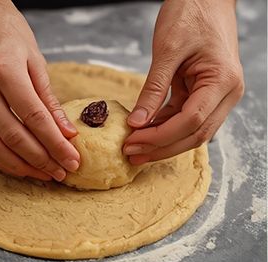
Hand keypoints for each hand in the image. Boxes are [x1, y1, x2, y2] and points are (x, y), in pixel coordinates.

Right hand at [0, 0, 79, 180]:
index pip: (34, 118)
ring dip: (14, 165)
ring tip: (36, 173)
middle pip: (11, 136)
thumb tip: (65, 134)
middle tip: (57, 174)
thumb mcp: (33, 57)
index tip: (72, 162)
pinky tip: (6, 162)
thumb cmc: (3, 29)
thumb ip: (47, 98)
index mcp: (4, 69)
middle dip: (38, 160)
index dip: (55, 145)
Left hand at [123, 0, 243, 163]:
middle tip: (130, 153)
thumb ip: (153, 89)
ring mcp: (218, 94)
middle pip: (195, 134)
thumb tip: (136, 123)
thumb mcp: (167, 50)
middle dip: (161, 148)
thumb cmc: (190, 13)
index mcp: (223, 80)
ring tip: (132, 147)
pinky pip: (185, 118)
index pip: (192, 121)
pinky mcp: (205, 92)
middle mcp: (227, 92)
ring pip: (192, 131)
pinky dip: (164, 127)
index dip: (160, 137)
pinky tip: (142, 132)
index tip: (132, 142)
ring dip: (163, 142)